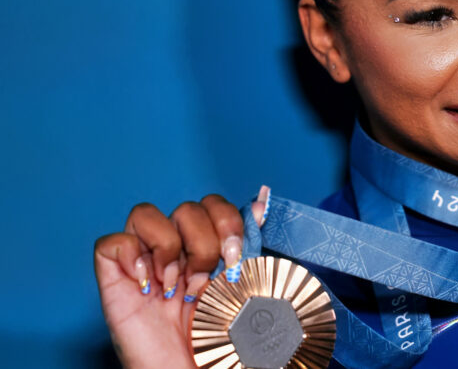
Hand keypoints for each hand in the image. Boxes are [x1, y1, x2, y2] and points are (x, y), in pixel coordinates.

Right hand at [93, 187, 269, 368]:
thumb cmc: (219, 341)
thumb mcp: (244, 288)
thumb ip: (250, 246)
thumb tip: (262, 200)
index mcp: (208, 249)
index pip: (213, 205)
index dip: (227, 220)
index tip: (236, 255)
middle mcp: (176, 251)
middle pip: (186, 208)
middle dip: (204, 241)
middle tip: (206, 280)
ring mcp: (144, 263)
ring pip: (145, 214)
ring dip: (169, 248)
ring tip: (176, 286)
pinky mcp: (114, 280)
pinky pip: (110, 243)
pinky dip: (131, 257)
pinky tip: (148, 286)